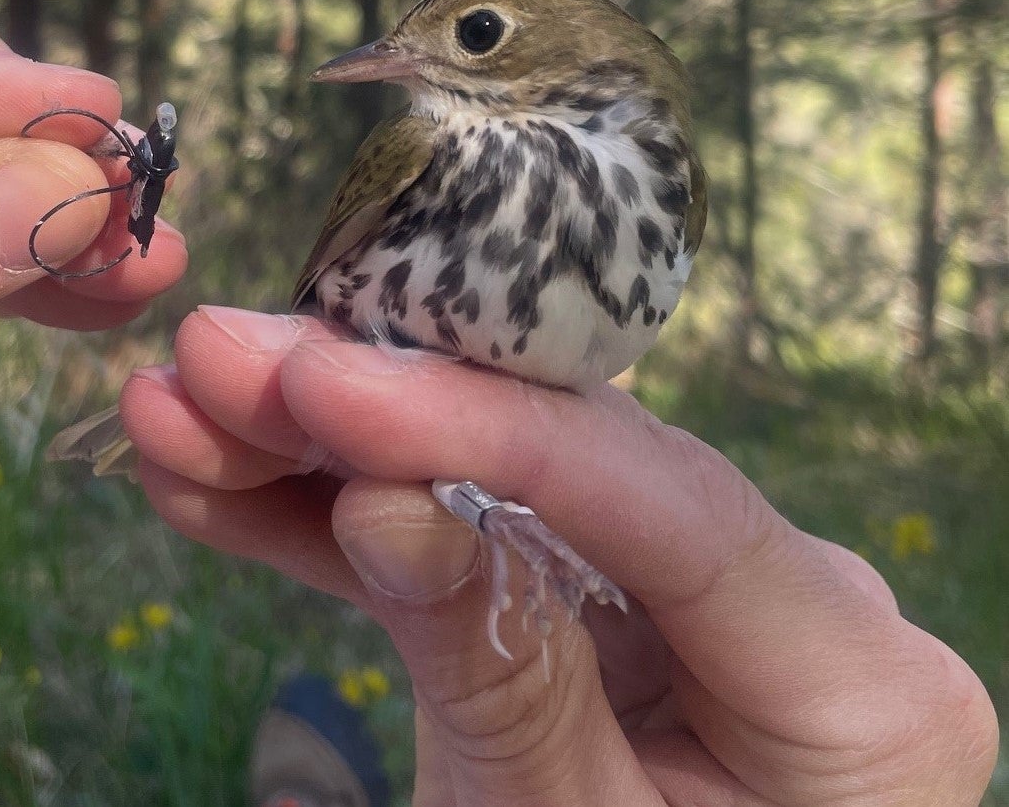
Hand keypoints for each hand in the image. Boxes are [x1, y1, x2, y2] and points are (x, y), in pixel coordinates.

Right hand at [118, 308, 997, 806]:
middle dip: (370, 411)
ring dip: (323, 456)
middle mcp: (789, 599)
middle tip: (218, 357)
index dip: (487, 427)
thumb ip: (496, 672)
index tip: (324, 381)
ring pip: (494, 487)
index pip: (669, 500)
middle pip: (566, 462)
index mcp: (854, 678)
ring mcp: (690, 596)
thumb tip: (378, 494)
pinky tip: (224, 484)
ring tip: (181, 409)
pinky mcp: (603, 607)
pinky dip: (345, 528)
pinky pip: (472, 545)